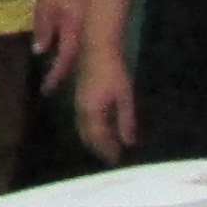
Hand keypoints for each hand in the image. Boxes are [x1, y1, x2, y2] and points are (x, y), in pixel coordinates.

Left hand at [27, 0, 89, 85]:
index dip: (54, 76)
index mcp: (73, 34)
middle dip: (61, 76)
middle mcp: (84, 36)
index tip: (46, 89)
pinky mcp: (89, 25)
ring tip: (55, 76)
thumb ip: (43, 30)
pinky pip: (81, 45)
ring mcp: (88, 31)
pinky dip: (72, 54)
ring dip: (67, 67)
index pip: (63, 61)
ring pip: (78, 56)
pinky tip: (64, 57)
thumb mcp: (46, 7)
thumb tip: (39, 51)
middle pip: (73, 63)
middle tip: (50, 87)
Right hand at [72, 46, 133, 162]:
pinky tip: (99, 125)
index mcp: (92, 112)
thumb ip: (126, 120)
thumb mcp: (124, 96)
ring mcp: (78, 101)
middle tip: (110, 156)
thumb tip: (129, 142)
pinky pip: (82, 117)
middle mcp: (81, 109)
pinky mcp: (79, 93)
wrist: (97, 46)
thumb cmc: (113, 70)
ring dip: (93, 137)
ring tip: (105, 145)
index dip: (107, 150)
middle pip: (87, 135)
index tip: (116, 160)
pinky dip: (90, 126)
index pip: (98, 138)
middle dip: (98, 147)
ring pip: (83, 126)